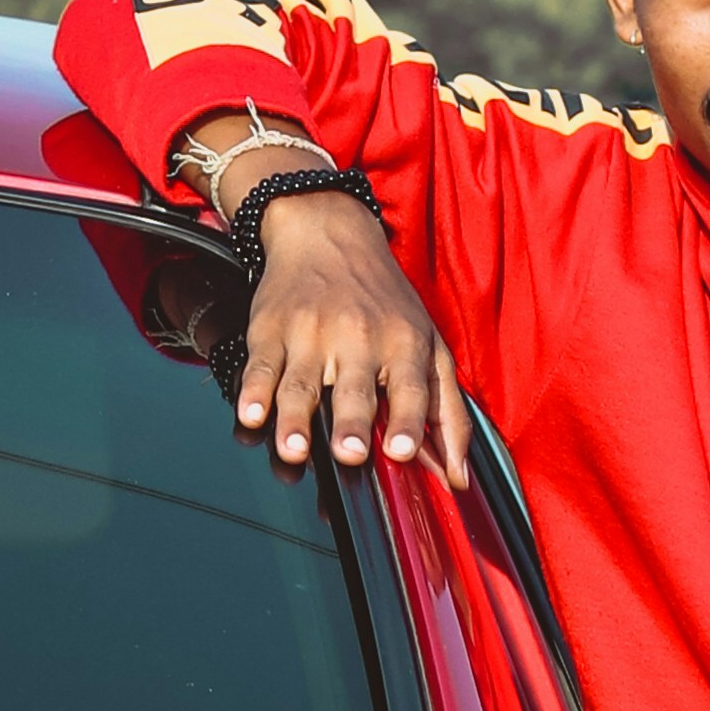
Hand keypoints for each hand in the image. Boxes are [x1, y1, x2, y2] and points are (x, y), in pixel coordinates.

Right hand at [236, 186, 472, 482]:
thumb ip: (447, 412)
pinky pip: (260, 366)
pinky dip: (252, 392)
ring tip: (295, 449)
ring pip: (301, 385)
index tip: (403, 451)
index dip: (407, 421)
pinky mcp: (270, 331)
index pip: (409, 388)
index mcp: (404, 344)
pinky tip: (250, 414)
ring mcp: (310, 335)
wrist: (327, 234)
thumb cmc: (385, 302)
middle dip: (351, 422)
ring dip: (295, 419)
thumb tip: (459, 476)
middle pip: (354, 389)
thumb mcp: (430, 346)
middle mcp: (359, 339)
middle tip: (350, 453)